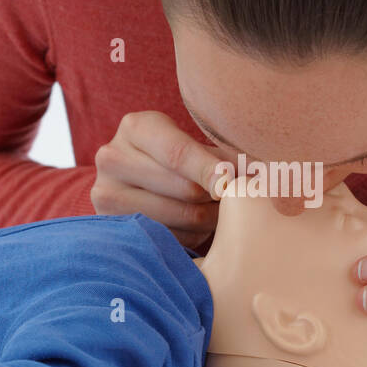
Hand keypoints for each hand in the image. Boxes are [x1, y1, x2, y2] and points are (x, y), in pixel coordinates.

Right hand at [90, 110, 236, 249]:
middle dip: (218, 198)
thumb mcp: (191, 146)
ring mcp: (106, 194)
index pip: (179, 153)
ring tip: (217, 211)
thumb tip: (260, 175)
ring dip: (209, 219)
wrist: (130, 182)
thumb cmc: (172, 161)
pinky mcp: (112, 226)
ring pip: (180, 217)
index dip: (212, 171)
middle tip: (237, 200)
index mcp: (136, 128)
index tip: (234, 185)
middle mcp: (112, 158)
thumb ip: (223, 158)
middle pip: (184, 189)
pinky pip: (169, 238)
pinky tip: (194, 227)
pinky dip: (191, 235)